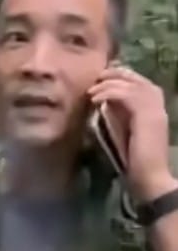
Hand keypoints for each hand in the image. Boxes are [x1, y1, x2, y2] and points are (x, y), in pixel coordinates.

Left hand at [88, 66, 174, 201]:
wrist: (149, 176)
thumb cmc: (134, 157)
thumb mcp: (123, 128)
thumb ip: (117, 112)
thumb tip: (104, 98)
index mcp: (154, 107)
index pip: (139, 81)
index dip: (119, 76)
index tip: (100, 80)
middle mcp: (158, 104)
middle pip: (136, 77)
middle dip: (114, 74)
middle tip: (96, 79)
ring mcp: (155, 109)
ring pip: (130, 84)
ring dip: (108, 85)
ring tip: (92, 93)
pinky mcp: (148, 115)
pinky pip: (127, 94)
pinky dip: (109, 94)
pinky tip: (95, 101)